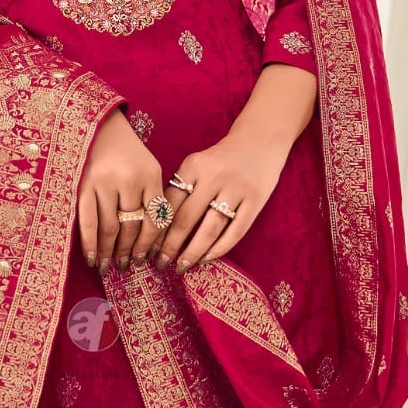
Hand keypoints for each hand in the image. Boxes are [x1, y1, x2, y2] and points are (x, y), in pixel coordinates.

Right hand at [77, 107, 166, 272]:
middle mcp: (129, 179)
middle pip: (132, 226)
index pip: (155, 219)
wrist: (95, 121)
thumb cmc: (123, 149)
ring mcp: (104, 182)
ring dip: (109, 251)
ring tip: (108, 266)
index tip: (146, 260)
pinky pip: (87, 220)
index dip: (149, 244)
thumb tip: (149, 238)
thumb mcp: (146, 166)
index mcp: (150, 175)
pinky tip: (92, 257)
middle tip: (126, 267)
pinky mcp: (82, 183)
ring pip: (110, 227)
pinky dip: (90, 243)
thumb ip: (150, 195)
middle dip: (129, 251)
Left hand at [151, 134, 288, 273]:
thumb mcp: (197, 165)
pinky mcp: (255, 200)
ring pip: (210, 228)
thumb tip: (159, 230)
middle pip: (187, 218)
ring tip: (182, 266)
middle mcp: (214, 176)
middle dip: (171, 245)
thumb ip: (181, 189)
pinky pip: (235, 231)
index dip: (158, 228)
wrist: (259, 141)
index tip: (148, 246)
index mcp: (194, 166)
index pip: (170, 203)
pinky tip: (206, 259)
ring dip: (193, 252)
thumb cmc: (220, 160)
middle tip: (162, 263)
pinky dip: (220, 248)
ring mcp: (237, 189)